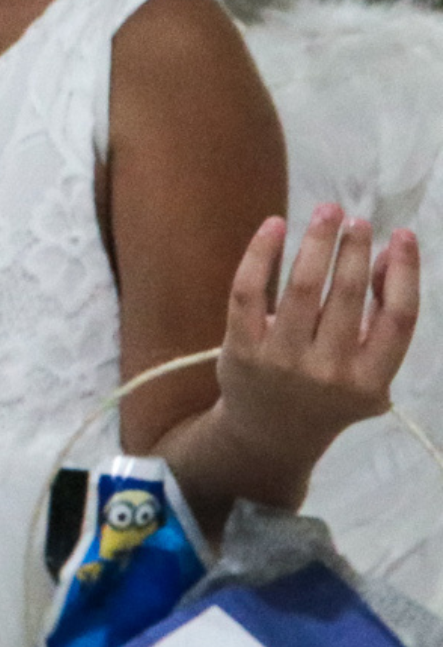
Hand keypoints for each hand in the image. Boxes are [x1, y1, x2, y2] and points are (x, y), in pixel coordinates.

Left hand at [217, 208, 420, 471]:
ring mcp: (282, 361)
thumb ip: (381, 322)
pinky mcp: (241, 349)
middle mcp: (329, 372)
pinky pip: (248, 291)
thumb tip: (388, 257)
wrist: (270, 435)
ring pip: (303, 287)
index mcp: (371, 380)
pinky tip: (274, 225)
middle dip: (354, 248)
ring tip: (327, 211)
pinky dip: (261, 253)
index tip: (401, 236)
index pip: (400, 318)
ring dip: (317, 241)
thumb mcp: (369, 373)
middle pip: (349, 295)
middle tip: (355, 218)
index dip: (405, 272)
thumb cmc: (328, 394)